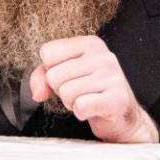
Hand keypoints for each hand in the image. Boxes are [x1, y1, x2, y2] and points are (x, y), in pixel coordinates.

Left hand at [28, 36, 158, 144]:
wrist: (121, 116)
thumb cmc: (89, 92)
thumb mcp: (62, 76)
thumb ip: (41, 77)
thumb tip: (38, 93)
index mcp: (90, 43)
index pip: (48, 53)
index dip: (51, 71)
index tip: (69, 77)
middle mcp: (103, 55)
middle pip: (53, 75)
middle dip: (61, 90)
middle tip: (80, 92)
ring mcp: (112, 76)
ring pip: (65, 92)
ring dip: (71, 103)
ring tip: (87, 100)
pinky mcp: (117, 98)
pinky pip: (80, 106)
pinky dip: (81, 113)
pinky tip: (93, 110)